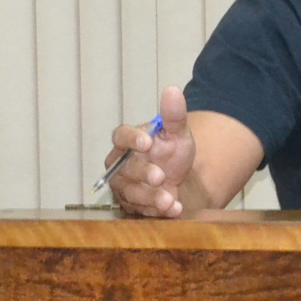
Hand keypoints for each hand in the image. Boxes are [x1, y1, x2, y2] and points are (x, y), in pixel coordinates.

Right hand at [109, 86, 195, 216]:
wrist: (179, 178)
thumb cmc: (171, 151)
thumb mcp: (177, 134)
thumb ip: (174, 116)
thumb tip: (173, 90)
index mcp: (128, 141)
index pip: (121, 136)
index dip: (132, 139)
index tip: (147, 142)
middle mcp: (120, 164)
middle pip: (125, 168)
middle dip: (143, 173)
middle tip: (160, 176)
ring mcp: (125, 186)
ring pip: (132, 193)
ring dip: (151, 197)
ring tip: (170, 199)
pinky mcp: (133, 205)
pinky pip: (142, 210)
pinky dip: (159, 211)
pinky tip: (175, 209)